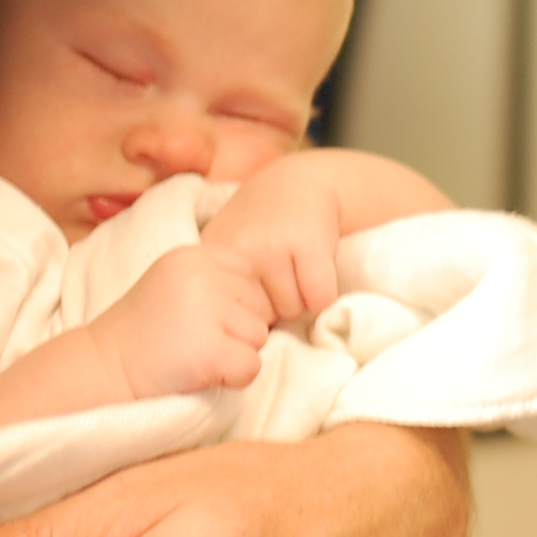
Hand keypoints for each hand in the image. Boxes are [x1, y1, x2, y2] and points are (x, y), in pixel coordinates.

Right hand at [91, 244, 272, 397]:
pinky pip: (251, 367)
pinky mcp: (210, 349)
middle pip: (260, 306)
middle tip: (195, 341)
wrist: (102, 369)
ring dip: (234, 354)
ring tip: (193, 355)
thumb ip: (215, 281)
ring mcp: (206, 310)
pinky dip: (233, 379)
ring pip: (260, 337)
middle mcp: (201, 275)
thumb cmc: (143, 333)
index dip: (234, 305)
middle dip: (237, 331)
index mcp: (193, 256)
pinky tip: (200, 373)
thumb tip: (271, 299)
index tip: (201, 321)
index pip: (250, 275)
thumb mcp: (175, 285)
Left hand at [200, 157, 346, 322]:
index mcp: (211, 260)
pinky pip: (320, 299)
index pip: (229, 322)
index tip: (252, 294)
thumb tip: (234, 351)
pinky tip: (318, 270)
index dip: (248, 315)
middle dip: (275, 305)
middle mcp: (237, 252)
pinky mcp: (305, 243)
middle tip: (279, 272)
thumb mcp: (227, 256)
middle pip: (263, 319)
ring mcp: (270, 246)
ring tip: (295, 267)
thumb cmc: (260, 231)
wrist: (296, 184)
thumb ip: (220, 298)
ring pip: (293, 311)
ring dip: (301, 299)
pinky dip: (325, 297)